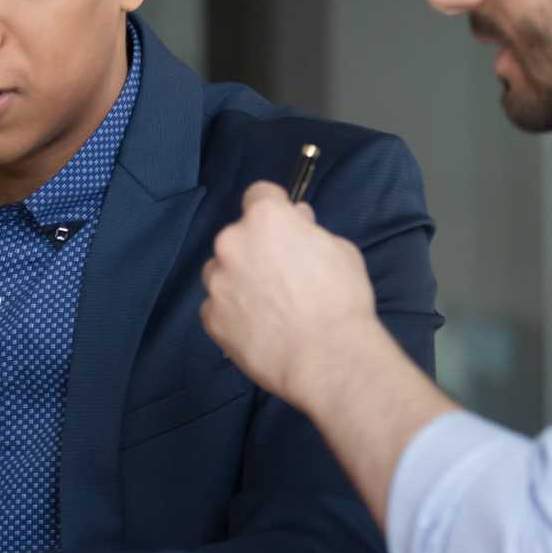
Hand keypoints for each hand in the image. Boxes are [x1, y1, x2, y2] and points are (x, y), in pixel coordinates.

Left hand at [200, 181, 382, 406]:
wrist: (327, 357)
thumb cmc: (341, 300)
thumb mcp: (340, 250)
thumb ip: (309, 232)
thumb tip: (297, 222)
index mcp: (265, 218)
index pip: (259, 195)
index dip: (274, 208)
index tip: (285, 225)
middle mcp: (232, 243)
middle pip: (237, 236)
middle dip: (256, 249)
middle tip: (281, 275)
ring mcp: (217, 281)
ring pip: (221, 271)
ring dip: (237, 279)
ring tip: (267, 305)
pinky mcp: (210, 317)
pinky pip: (216, 306)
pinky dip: (231, 312)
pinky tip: (257, 327)